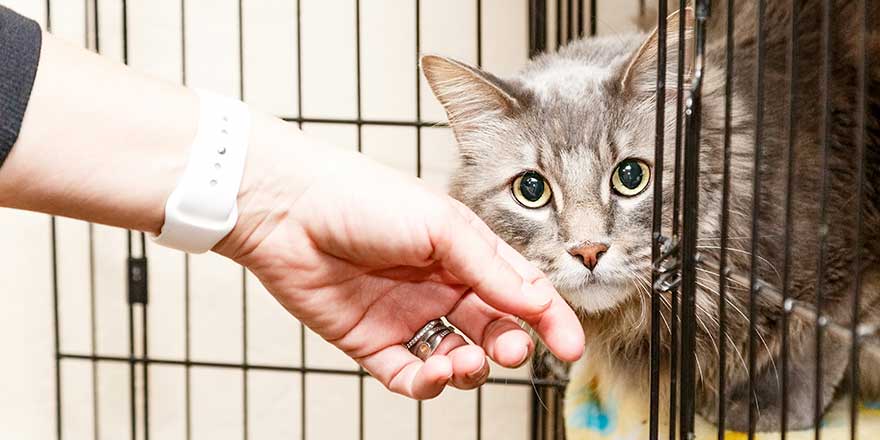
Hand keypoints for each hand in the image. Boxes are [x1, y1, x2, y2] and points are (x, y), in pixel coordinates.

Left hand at [216, 120, 584, 398]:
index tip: (570, 346)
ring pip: (456, 358)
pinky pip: (411, 376)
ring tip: (465, 361)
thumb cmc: (363, 198)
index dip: (548, 318)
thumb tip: (537, 304)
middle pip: (491, 329)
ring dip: (470, 368)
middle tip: (510, 350)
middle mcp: (440, 286)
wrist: (287, 210)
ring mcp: (407, 316)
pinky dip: (430, 383)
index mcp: (463, 252)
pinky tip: (436, 371)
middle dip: (508, 345)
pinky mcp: (372, 342)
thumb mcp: (441, 225)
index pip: (518, 290)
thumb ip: (490, 267)